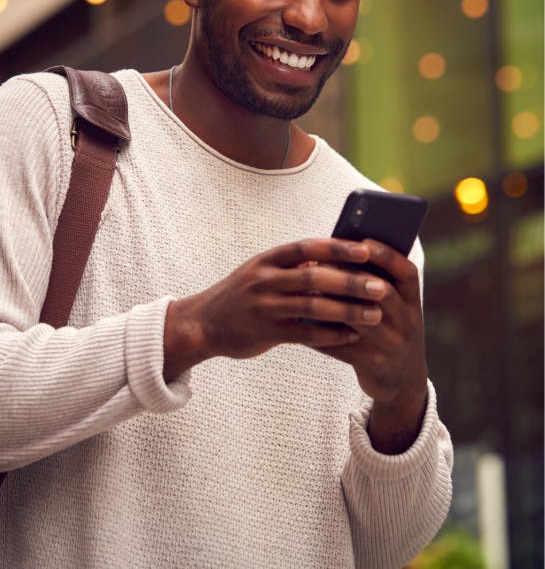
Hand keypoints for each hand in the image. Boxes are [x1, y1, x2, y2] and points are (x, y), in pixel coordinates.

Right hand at [163, 238, 394, 380]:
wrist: (202, 323)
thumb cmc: (242, 294)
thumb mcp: (261, 271)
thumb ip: (294, 266)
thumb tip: (336, 258)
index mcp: (268, 259)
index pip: (307, 246)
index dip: (338, 247)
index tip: (367, 248)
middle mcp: (265, 279)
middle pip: (315, 276)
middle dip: (351, 281)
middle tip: (380, 287)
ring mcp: (264, 306)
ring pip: (313, 307)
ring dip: (348, 311)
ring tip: (375, 314)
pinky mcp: (265, 332)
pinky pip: (305, 334)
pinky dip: (331, 335)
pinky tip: (352, 337)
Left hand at [318, 238, 428, 452]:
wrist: (402, 382)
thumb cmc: (390, 332)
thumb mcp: (397, 310)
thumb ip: (378, 285)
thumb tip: (340, 251)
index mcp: (413, 303)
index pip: (407, 273)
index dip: (387, 255)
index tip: (364, 241)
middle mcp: (407, 322)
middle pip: (382, 292)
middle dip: (353, 275)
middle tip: (324, 262)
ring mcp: (391, 345)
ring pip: (360, 318)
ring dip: (332, 302)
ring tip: (308, 289)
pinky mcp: (372, 363)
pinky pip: (343, 345)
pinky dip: (321, 332)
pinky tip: (303, 322)